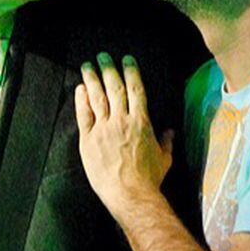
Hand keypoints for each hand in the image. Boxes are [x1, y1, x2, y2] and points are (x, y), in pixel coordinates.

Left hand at [75, 53, 173, 211]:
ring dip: (92, 79)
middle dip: (109, 70)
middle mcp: (121, 121)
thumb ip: (166, 142)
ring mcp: (103, 129)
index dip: (131, 73)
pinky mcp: (88, 140)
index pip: (136, 90)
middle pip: (114, 88)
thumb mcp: (164, 158)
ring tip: (87, 65)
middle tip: (103, 56)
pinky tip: (79, 89)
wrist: (130, 194)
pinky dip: (81, 100)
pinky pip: (84, 115)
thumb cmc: (149, 179)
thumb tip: (170, 132)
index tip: (127, 61)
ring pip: (97, 98)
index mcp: (141, 122)